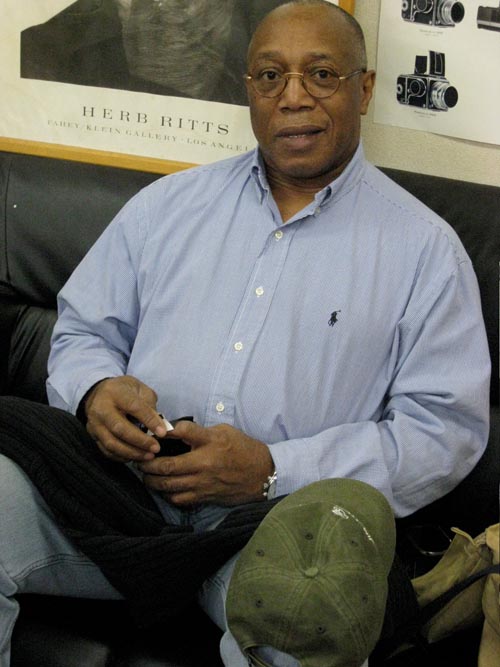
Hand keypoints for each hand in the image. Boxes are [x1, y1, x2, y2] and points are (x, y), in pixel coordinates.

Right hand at [83, 375, 167, 461]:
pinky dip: (122, 456)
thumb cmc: (124, 391)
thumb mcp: (139, 389)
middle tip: (156, 448)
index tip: (163, 432)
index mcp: (114, 392)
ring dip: (132, 452)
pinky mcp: (93, 435)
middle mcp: (101, 408)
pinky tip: (136, 456)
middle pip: (119, 428)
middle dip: (140, 441)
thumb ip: (149, 405)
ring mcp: (95, 423)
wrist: (99, 393)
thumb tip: (159, 425)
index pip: (134, 407)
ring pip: (112, 443)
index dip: (149, 421)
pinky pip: (107, 451)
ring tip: (149, 455)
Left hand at [137, 421, 274, 506]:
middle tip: (140, 460)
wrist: (262, 474)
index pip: (184, 432)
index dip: (166, 430)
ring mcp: (204, 484)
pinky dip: (167, 494)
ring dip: (152, 481)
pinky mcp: (205, 497)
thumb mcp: (224, 431)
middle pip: (168, 466)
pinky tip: (163, 488)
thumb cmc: (242, 449)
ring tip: (146, 476)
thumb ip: (200, 432)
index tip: (154, 431)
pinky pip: (179, 499)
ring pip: (169, 486)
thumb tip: (175, 431)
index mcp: (211, 443)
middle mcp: (205, 464)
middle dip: (148, 464)